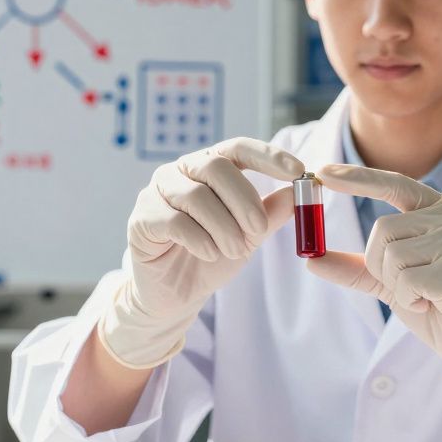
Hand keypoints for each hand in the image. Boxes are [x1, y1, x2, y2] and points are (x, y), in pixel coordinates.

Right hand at [99, 138, 303, 367]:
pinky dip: (199, 239)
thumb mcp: (250, 235)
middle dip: (244, 200)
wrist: (177, 294)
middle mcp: (181, 172)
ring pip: (196, 196)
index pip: (238, 148)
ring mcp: (157, 192)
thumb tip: (299, 191)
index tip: (298, 171)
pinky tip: (209, 253)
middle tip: (258, 230)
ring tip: (234, 251)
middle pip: (215, 166)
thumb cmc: (213, 255)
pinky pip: (173, 221)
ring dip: (223, 227)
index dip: (268, 155)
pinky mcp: (141, 219)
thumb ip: (270, 213)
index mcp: (210, 167)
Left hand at [306, 164, 441, 416]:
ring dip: (396, 286)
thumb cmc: (439, 307)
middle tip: (406, 287)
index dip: (358, 177)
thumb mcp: (392, 282)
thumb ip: (358, 268)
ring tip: (425, 296)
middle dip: (379, 266)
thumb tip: (311, 259)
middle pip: (383, 230)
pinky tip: (433, 304)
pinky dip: (409, 298)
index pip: (395, 183)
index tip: (322, 172)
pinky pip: (408, 280)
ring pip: (393, 256)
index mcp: (441, 210)